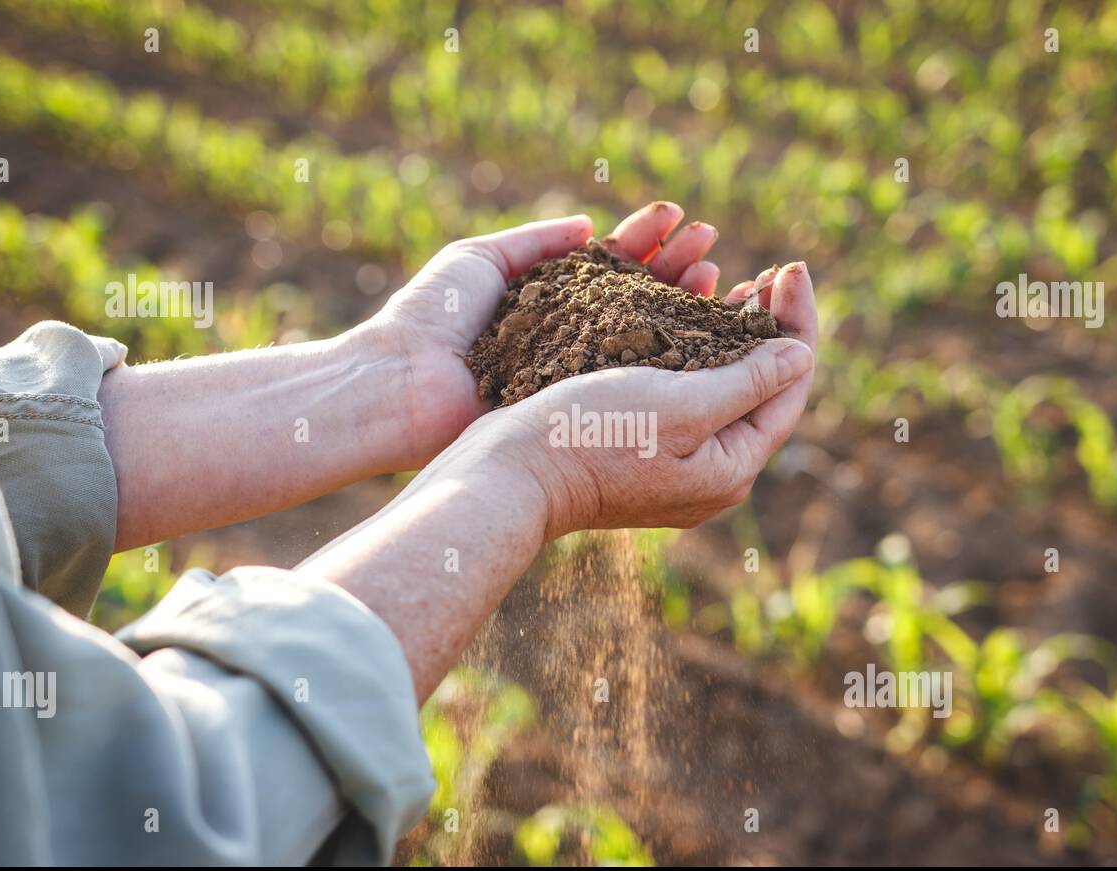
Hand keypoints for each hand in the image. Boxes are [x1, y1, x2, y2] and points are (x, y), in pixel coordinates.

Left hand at [345, 202, 720, 468]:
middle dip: (676, 267)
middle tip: (712, 243)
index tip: (680, 218)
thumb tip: (589, 224)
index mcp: (547, 299)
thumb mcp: (479, 258)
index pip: (609, 265)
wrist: (401, 385)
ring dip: (680, 302)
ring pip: (642, 334)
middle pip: (636, 296)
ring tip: (715, 273)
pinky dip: (665, 355)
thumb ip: (536, 241)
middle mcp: (568, 336)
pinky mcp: (576, 406)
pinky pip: (627, 377)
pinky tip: (696, 330)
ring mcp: (575, 372)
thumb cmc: (431, 318)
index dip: (646, 241)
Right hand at [446, 260, 817, 539]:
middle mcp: (710, 472)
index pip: (789, 388)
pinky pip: (684, 394)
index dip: (798, 322)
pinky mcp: (640, 449)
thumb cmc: (594, 437)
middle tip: (773, 271)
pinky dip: (694, 352)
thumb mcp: (682, 405)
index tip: (793, 267)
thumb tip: (801, 354)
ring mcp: (675, 464)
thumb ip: (748, 381)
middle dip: (771, 327)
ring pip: (721, 390)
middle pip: (761, 390)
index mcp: (732, 467)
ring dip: (734, 335)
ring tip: (737, 285)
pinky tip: (686, 318)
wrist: (511, 474)